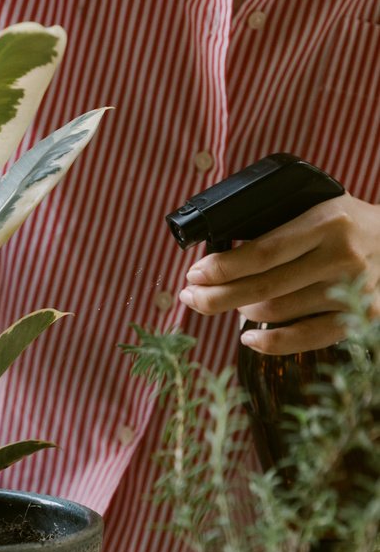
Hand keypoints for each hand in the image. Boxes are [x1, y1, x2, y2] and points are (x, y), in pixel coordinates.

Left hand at [178, 194, 379, 353]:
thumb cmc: (349, 224)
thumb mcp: (318, 207)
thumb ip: (279, 227)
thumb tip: (222, 254)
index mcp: (326, 222)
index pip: (263, 252)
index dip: (223, 268)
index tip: (195, 273)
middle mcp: (341, 257)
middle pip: (265, 287)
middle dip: (217, 295)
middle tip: (191, 296)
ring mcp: (353, 291)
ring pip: (279, 312)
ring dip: (242, 311)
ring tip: (228, 303)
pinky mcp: (361, 318)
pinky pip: (307, 338)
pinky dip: (272, 343)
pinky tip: (248, 338)